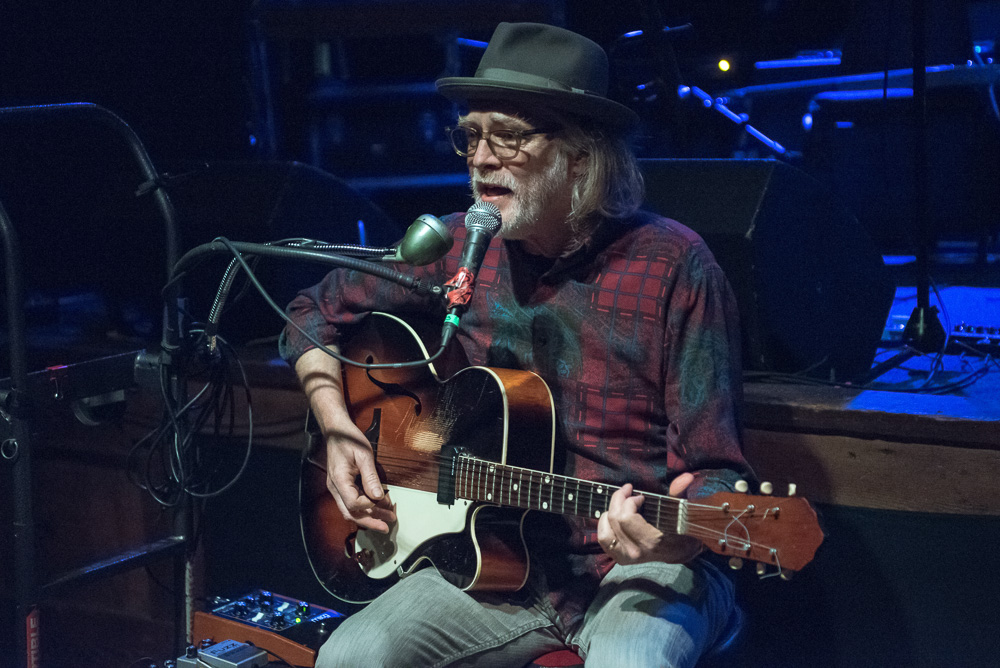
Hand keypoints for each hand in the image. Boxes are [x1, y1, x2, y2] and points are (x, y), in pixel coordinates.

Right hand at [321, 410, 395, 532]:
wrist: (336, 431)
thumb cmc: (349, 439)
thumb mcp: (364, 455)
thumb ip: (371, 477)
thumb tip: (379, 497)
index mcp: (339, 480)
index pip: (353, 503)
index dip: (369, 506)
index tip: (384, 502)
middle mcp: (335, 488)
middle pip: (350, 513)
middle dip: (370, 521)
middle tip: (387, 527)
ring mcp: (336, 488)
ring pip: (350, 511)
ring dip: (368, 517)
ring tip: (386, 519)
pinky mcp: (341, 487)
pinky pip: (351, 503)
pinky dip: (364, 508)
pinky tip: (378, 508)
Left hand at [597, 473, 703, 564]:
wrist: (679, 553)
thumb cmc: (681, 531)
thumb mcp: (683, 513)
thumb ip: (680, 494)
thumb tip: (686, 477)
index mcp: (651, 541)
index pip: (626, 517)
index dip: (630, 501)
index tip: (641, 496)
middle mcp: (636, 551)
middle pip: (614, 519)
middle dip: (619, 499)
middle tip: (628, 490)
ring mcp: (626, 557)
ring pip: (605, 529)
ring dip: (610, 512)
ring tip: (620, 503)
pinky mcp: (619, 558)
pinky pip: (603, 538)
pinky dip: (604, 524)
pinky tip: (612, 516)